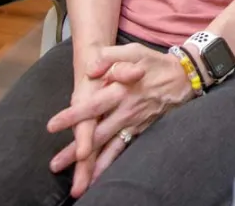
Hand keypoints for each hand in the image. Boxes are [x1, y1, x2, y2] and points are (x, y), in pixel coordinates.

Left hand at [48, 44, 192, 182]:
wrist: (182, 78)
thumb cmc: (153, 62)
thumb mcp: (133, 50)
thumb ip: (109, 57)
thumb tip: (91, 71)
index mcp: (121, 90)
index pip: (93, 106)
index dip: (73, 116)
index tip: (52, 126)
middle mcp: (126, 111)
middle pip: (97, 135)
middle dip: (76, 151)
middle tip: (55, 165)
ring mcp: (133, 124)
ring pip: (109, 148)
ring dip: (92, 167)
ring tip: (76, 184)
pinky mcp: (139, 130)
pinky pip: (123, 150)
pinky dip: (111, 165)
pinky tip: (98, 178)